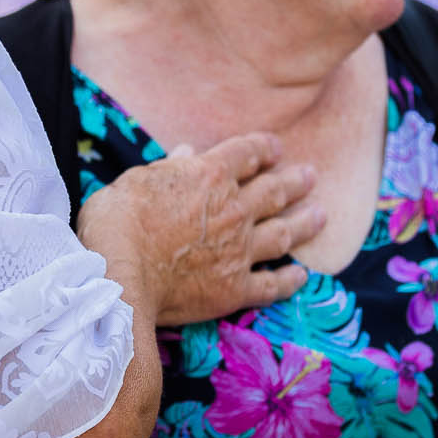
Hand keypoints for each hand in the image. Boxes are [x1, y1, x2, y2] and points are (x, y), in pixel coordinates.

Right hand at [79, 131, 321, 325]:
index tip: (275, 148)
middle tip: (310, 176)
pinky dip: (290, 279)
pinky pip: (272, 284)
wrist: (121, 275)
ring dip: (304, 223)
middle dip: (295, 182)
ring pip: (282, 233)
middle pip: (274, 191)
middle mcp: (233, 209)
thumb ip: (169, 168)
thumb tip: (188, 154)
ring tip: (321, 215)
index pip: (246, 153)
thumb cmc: (116, 222)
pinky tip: (302, 275)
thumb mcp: (137, 180)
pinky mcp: (236, 289)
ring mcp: (239, 250)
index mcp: (209, 175)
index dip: (264, 148)